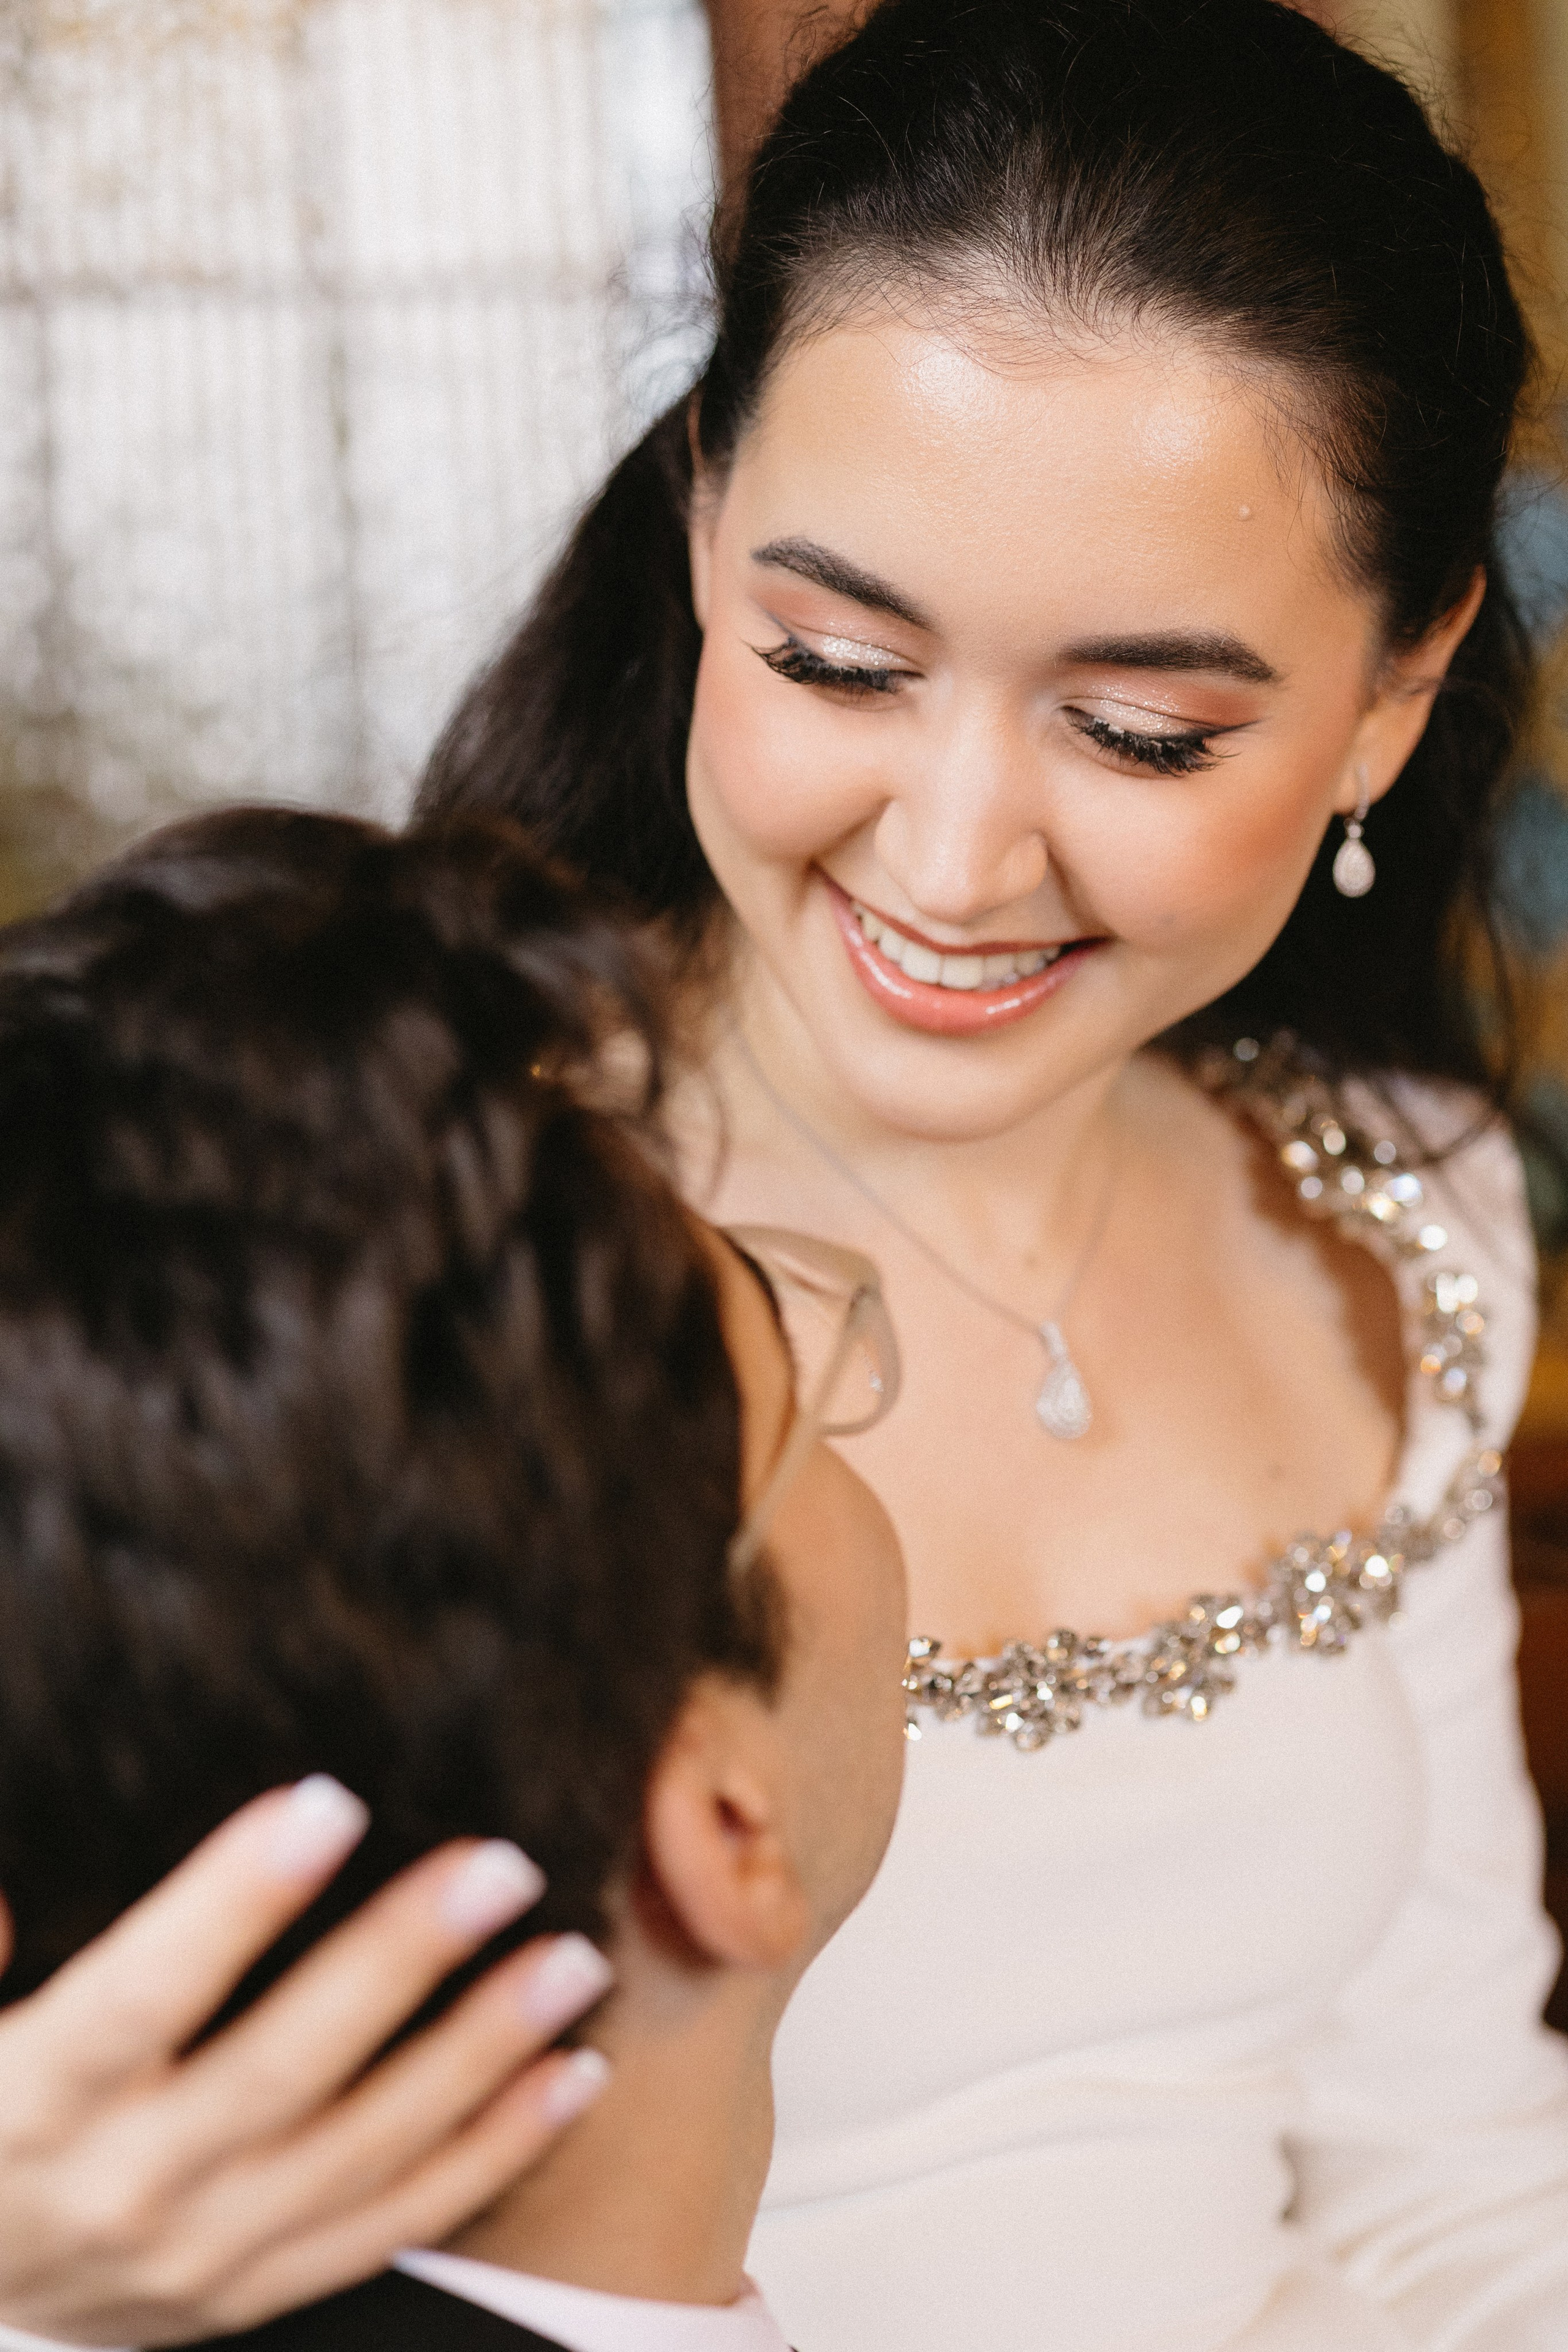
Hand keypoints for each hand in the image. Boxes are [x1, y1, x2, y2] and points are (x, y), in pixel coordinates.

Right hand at [0, 1778, 611, 2345]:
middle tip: (501, 1865)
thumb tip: (15, 1895)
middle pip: (282, 2071)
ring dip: (481, 2053)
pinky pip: (396, 2226)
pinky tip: (572, 2073)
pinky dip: (495, 2152)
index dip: (233, 1902)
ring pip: (366, 2153)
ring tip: (572, 1959)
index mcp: (33, 2103)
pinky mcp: (257, 2293)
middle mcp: (125, 2190)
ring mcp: (201, 2258)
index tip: (328, 1800)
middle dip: (400, 1961)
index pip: (142, 1996)